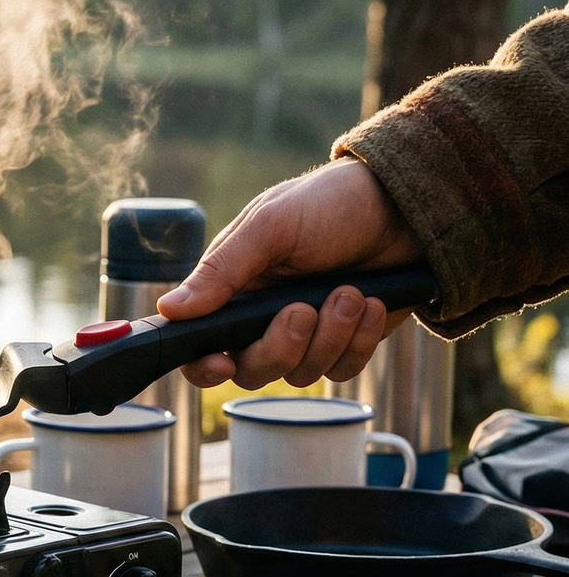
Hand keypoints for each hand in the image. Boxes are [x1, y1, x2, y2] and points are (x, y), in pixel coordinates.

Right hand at [156, 157, 424, 388]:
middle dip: (281, 346)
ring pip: (301, 374)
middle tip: (303, 309)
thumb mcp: (270, 226)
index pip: (199, 345)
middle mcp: (263, 318)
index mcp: (234, 289)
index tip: (222, 364)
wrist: (407, 205)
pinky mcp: (347, 342)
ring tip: (351, 291)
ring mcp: (307, 334)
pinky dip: (360, 340)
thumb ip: (220, 271)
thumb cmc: (331, 203)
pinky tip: (373, 303)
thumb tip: (169, 308)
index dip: (203, 366)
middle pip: (252, 370)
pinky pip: (343, 370)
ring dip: (330, 336)